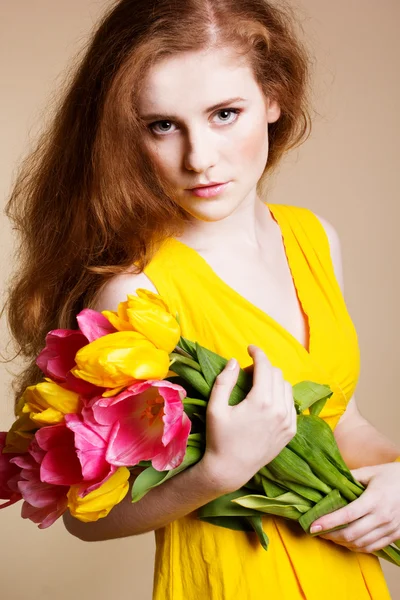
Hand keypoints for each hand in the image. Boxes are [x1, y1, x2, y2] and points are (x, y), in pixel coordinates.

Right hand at [201, 344, 296, 492]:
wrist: (231, 469)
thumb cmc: (219, 438)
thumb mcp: (215, 408)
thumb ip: (224, 381)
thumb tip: (235, 361)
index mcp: (261, 401)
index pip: (265, 366)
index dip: (258, 353)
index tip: (250, 348)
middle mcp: (279, 410)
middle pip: (276, 374)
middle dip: (263, 367)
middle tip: (248, 373)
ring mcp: (288, 421)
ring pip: (286, 387)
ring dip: (273, 381)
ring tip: (257, 388)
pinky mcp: (291, 431)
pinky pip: (291, 404)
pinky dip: (281, 396)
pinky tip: (267, 402)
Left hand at [310, 462, 399, 552]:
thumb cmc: (392, 475)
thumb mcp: (371, 472)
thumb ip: (350, 477)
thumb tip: (330, 480)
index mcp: (374, 499)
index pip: (346, 515)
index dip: (328, 522)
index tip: (312, 526)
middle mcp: (382, 517)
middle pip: (351, 533)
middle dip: (331, 535)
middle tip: (317, 532)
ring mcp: (389, 528)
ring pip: (361, 543)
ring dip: (342, 543)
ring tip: (329, 536)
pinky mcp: (394, 535)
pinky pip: (372, 547)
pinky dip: (357, 547)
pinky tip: (347, 541)